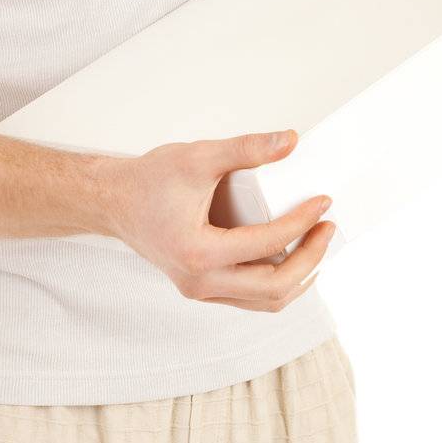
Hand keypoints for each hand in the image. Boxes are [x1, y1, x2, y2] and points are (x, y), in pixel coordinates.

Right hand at [107, 130, 334, 311]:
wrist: (113, 202)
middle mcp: (199, 281)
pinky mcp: (201, 288)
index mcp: (198, 252)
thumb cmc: (148, 180)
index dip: (302, 223)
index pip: (267, 245)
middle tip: (328, 228)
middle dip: (311, 259)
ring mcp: (200, 290)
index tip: (323, 203)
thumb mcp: (198, 156)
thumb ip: (245, 148)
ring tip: (318, 246)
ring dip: (299, 277)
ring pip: (264, 301)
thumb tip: (291, 141)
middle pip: (274, 287)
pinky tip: (293, 259)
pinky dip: (277, 283)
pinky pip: (250, 297)